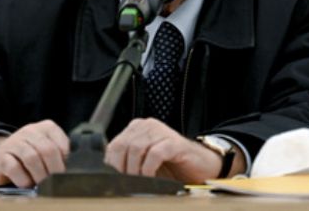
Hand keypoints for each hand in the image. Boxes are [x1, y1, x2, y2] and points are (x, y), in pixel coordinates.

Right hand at [0, 120, 68, 187]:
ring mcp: (15, 142)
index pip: (62, 143)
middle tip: (54, 181)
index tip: (64, 171)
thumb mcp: (48, 148)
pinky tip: (27, 184)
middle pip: (48, 150)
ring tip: (42, 184)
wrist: (5, 153)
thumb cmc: (33, 152)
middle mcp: (30, 131)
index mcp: (47, 127)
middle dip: (53, 169)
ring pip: (31, 158)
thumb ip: (59, 154)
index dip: (65, 160)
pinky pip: (14, 168)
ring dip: (39, 175)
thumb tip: (66, 170)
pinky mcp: (2, 155)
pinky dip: (23, 179)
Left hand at [105, 118, 230, 183]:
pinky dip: (149, 169)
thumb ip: (127, 163)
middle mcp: (148, 125)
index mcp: (137, 128)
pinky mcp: (174, 142)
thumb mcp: (143, 163)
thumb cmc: (171, 165)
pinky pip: (155, 153)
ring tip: (139, 182)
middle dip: (121, 168)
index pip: (114, 145)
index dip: (111, 165)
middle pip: (122, 145)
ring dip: (135, 170)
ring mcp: (162, 131)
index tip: (112, 181)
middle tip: (125, 184)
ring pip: (136, 148)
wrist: (200, 165)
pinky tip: (151, 178)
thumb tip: (108, 176)